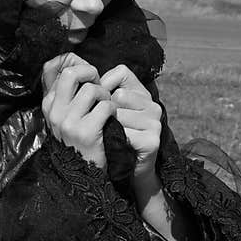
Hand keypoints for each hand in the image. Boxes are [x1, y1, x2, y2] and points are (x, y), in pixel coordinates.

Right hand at [41, 53, 115, 169]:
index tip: (87, 74)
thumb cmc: (80, 139)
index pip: (51, 68)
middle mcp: (54, 111)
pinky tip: (111, 119)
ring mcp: (68, 122)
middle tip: (99, 86)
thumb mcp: (66, 115)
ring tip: (106, 106)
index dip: (74, 64)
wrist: (84, 174)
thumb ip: (67, 91)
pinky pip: (105, 107)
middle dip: (90, 74)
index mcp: (48, 104)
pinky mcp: (85, 131)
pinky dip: (113, 110)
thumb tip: (73, 59)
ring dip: (105, 95)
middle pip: (71, 73)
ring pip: (91, 89)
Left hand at [100, 65, 162, 179]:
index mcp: (142, 93)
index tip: (101, 102)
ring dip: (110, 127)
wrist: (128, 168)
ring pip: (120, 114)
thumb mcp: (110, 109)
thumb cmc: (115, 134)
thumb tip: (86, 79)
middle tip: (108, 124)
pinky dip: (116, 141)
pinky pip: (125, 134)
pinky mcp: (152, 140)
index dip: (105, 84)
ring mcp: (155, 123)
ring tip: (113, 136)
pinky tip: (118, 145)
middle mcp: (152, 105)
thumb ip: (103, 91)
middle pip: (119, 95)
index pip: (121, 72)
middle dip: (106, 110)